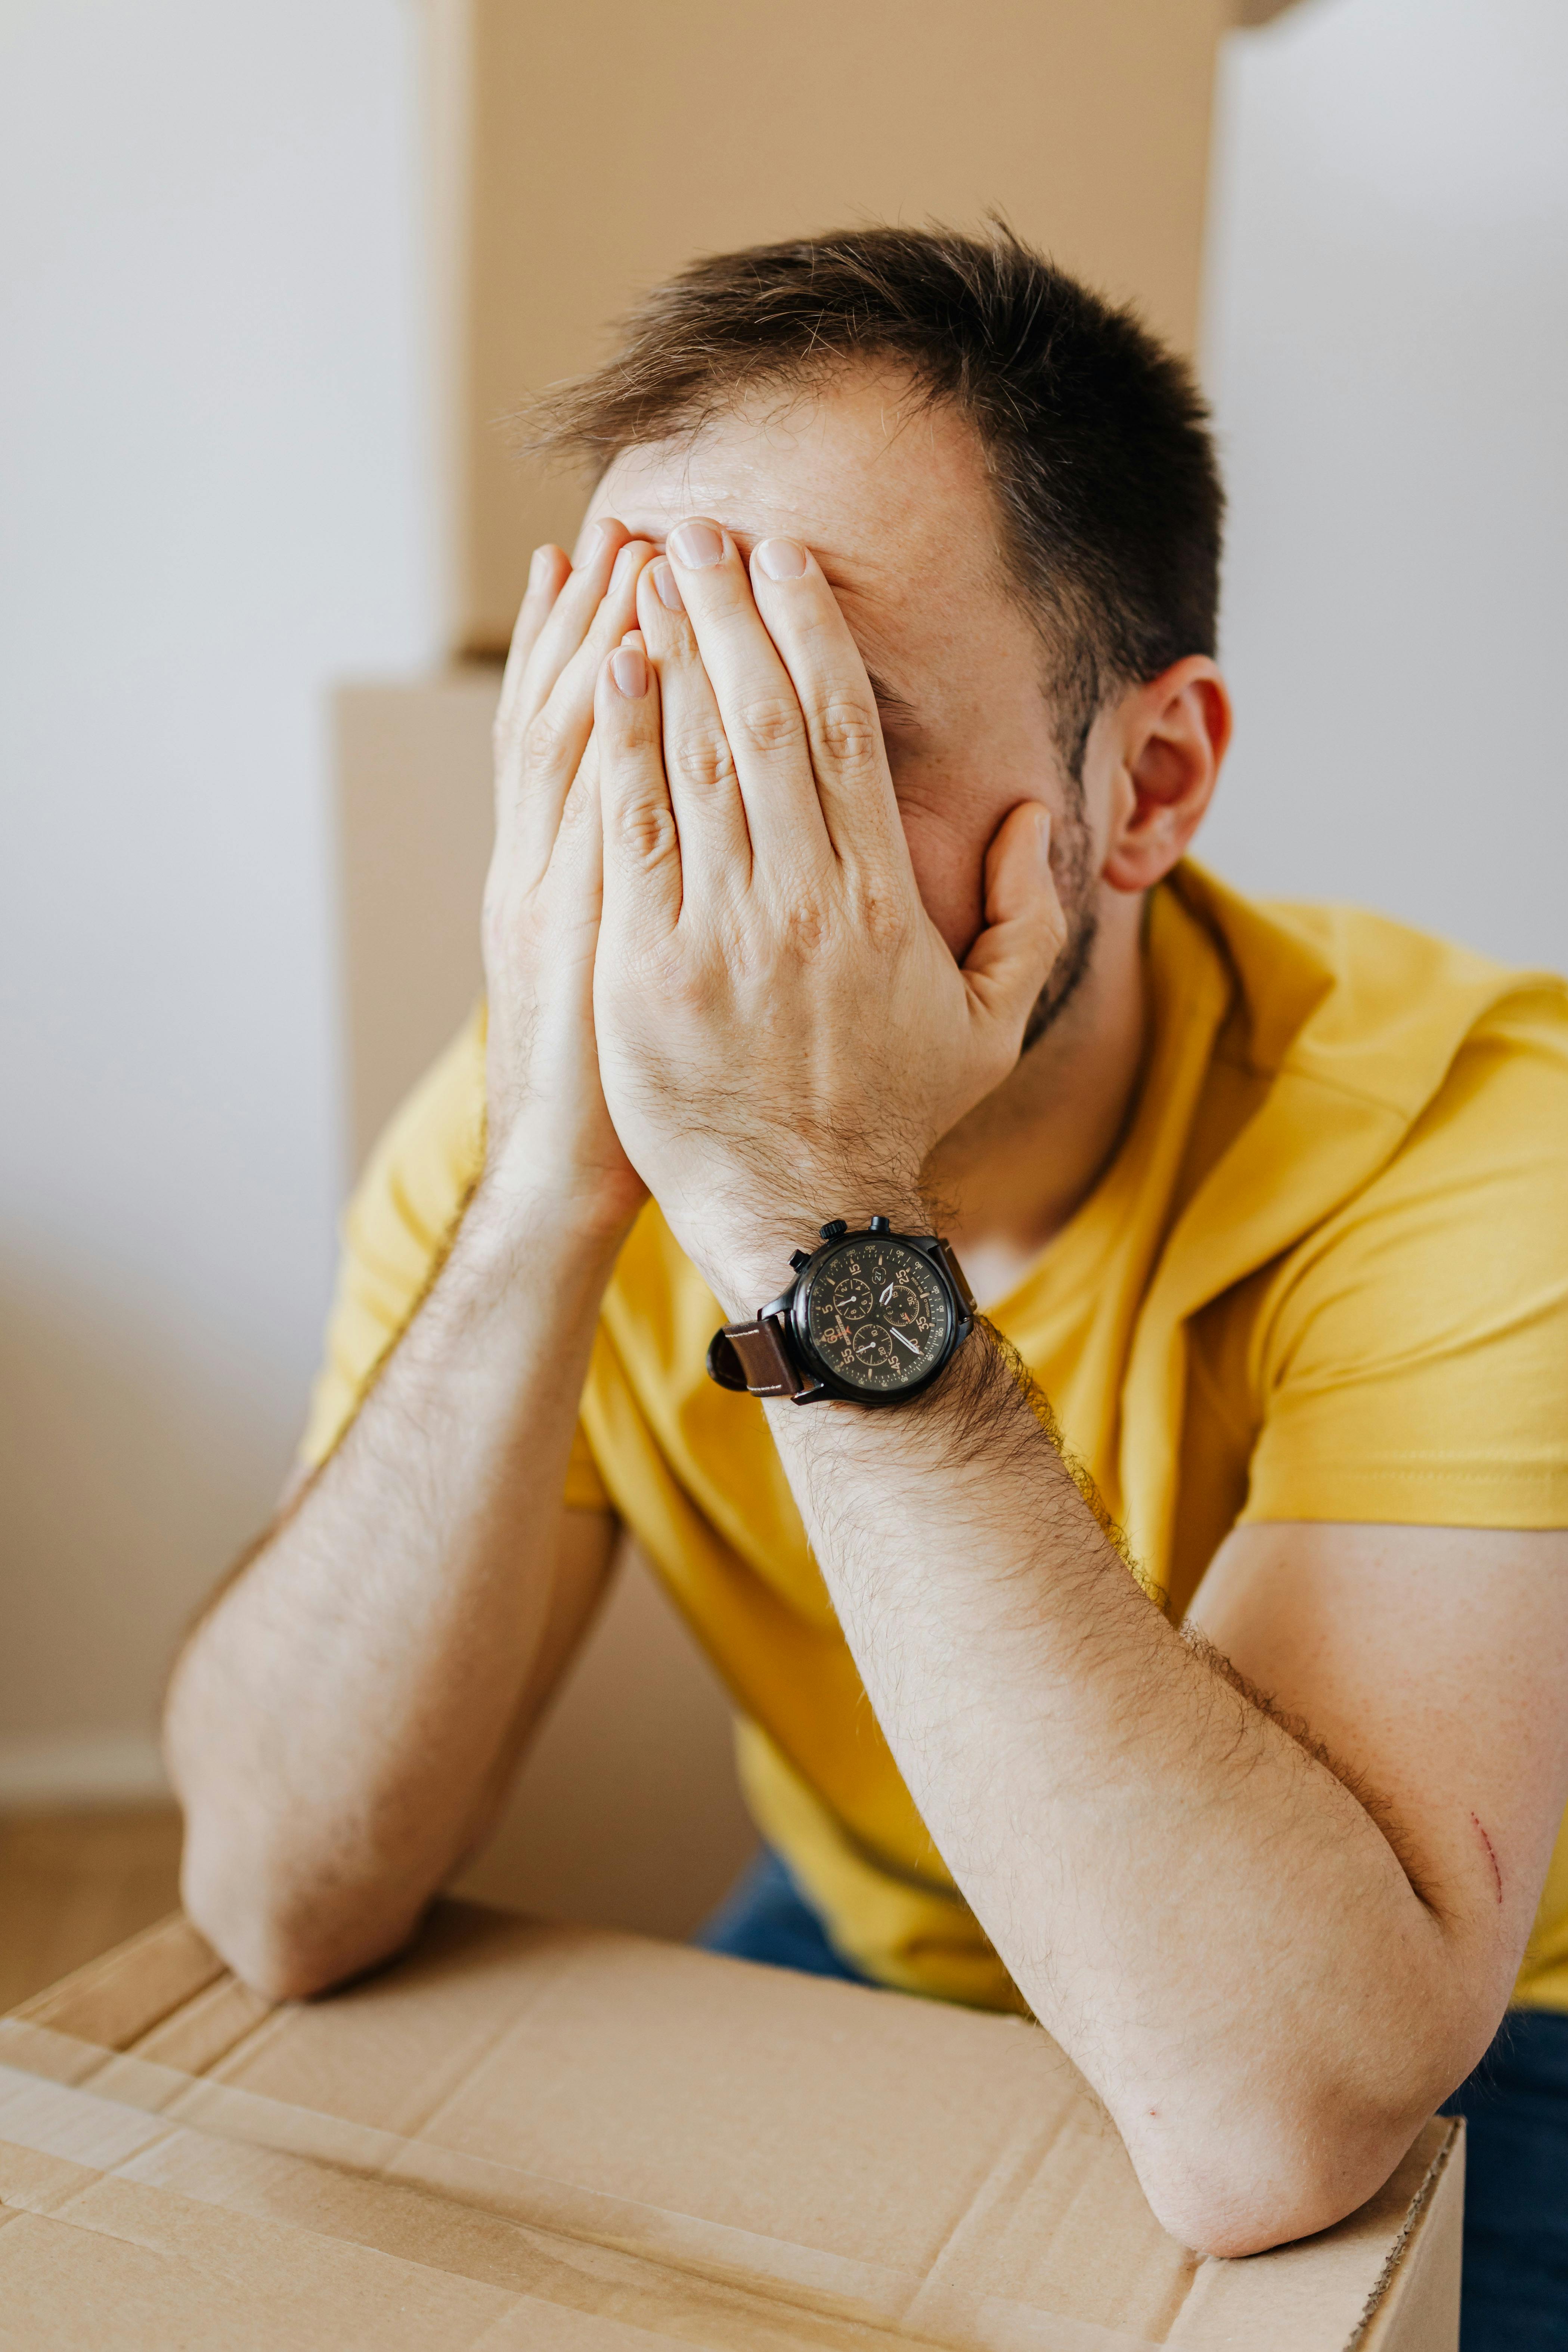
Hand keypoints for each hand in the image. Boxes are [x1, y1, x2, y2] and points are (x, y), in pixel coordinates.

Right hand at [481, 520, 656, 1239]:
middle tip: (639, 523)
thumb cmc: (618, 1082)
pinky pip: (590, 816)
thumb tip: (681, 829)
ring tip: (631, 555)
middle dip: (605, 616)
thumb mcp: (618, 971)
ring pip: (567, 741)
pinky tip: (625, 664)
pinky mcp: (575, 931)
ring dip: (599, 643)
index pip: (573, 734)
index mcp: (557, 873)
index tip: (621, 563)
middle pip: (569, 714)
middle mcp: (543, 864)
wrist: (563, 1171)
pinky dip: (603, 736)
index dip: (592, 647)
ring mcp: (549, 892)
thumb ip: (642, 894)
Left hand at [590, 521, 1065, 1307]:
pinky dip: (623, 744)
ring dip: (674, 651)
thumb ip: (1021, 916)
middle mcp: (805, 899)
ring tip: (648, 568)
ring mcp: (723, 932)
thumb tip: (1023, 820)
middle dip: (731, 610)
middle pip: (767, 718)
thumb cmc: (895, 1117)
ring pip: (698, 758)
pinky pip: (633, 832)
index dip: (812, 631)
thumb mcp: (990, 1024)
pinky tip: (613, 671)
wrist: (807, 1217)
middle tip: (700, 529)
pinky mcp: (648, 968)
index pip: (846, 731)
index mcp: (881, 897)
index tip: (785, 562)